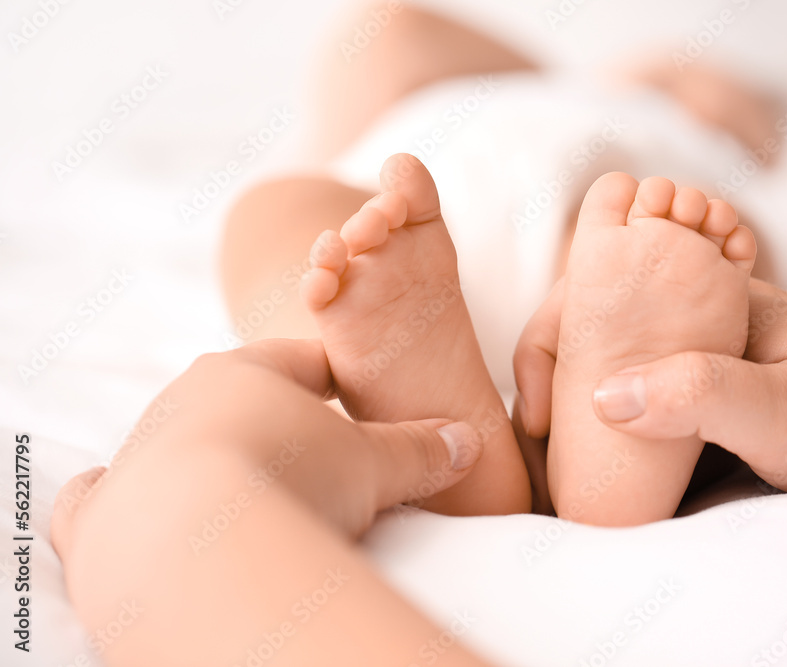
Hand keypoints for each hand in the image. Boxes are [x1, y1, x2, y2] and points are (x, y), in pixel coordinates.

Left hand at [54, 338, 494, 666]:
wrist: (197, 533)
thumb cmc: (293, 476)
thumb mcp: (372, 462)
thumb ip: (419, 450)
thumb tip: (468, 442)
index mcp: (250, 371)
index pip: (302, 361)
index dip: (336, 379)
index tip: (356, 396)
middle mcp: (186, 398)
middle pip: (239, 397)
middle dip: (276, 420)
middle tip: (313, 457)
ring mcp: (140, 450)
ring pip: (176, 438)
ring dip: (210, 456)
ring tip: (250, 493)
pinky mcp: (106, 507)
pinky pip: (98, 495)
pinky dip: (115, 499)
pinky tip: (142, 511)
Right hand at [516, 279, 786, 496]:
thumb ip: (705, 395)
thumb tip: (603, 395)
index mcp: (708, 298)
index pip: (597, 290)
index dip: (549, 342)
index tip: (538, 417)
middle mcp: (699, 312)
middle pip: (596, 316)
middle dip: (552, 365)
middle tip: (538, 434)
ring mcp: (705, 344)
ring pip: (616, 351)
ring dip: (576, 390)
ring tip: (556, 448)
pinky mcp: (714, 380)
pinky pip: (645, 384)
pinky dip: (613, 411)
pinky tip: (605, 451)